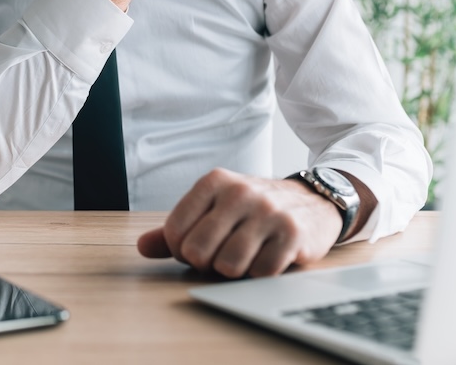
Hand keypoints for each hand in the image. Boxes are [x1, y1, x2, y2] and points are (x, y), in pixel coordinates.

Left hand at [137, 168, 342, 277]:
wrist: (313, 201)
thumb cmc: (252, 210)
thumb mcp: (213, 208)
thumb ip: (175, 229)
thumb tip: (142, 248)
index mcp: (213, 182)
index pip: (174, 232)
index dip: (182, 250)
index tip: (199, 244)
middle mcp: (239, 192)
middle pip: (197, 252)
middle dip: (207, 262)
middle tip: (223, 252)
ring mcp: (267, 212)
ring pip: (228, 266)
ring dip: (235, 270)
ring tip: (246, 253)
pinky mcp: (292, 233)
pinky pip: (260, 273)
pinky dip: (261, 273)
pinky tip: (269, 256)